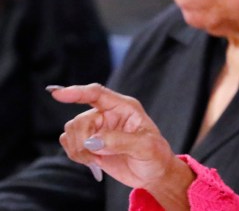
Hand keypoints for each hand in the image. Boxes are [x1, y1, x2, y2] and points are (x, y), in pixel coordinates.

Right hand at [49, 84, 193, 206]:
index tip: (57, 94)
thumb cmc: (155, 155)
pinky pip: (69, 143)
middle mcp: (108, 115)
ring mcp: (98, 129)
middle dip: (82, 139)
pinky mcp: (90, 144)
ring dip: (78, 148)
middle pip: (80, 119)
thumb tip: (92, 141)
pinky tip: (92, 161)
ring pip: (71, 131)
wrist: (153, 173)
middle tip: (95, 154)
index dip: (76, 92)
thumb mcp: (145, 147)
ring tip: (96, 159)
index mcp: (124, 107)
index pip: (97, 94)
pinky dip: (75, 154)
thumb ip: (119, 141)